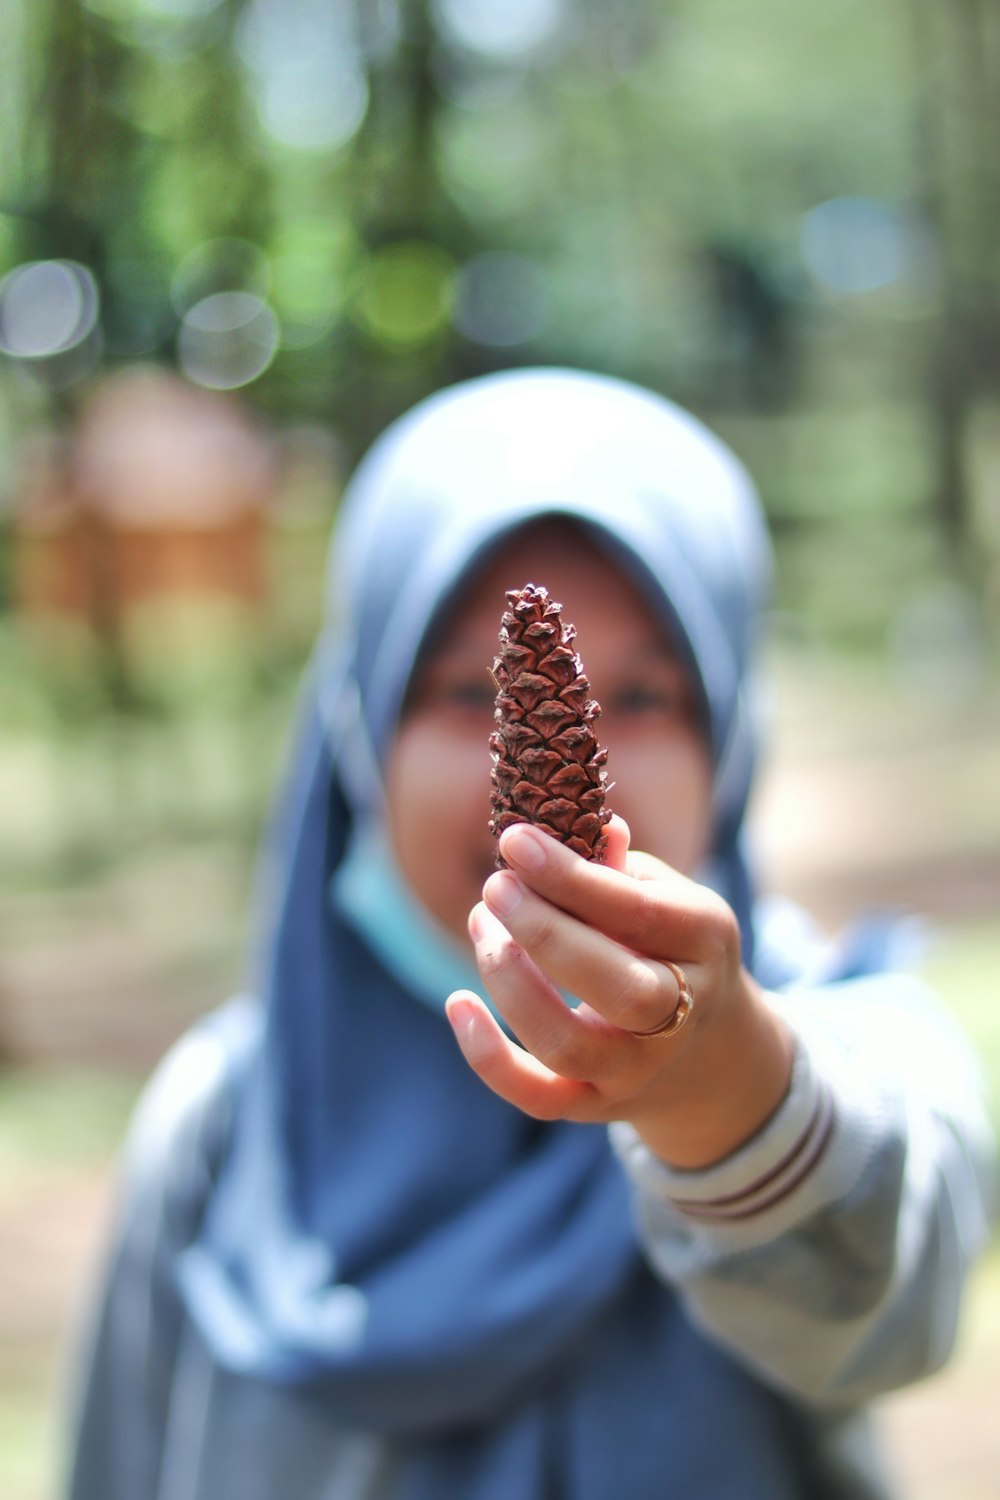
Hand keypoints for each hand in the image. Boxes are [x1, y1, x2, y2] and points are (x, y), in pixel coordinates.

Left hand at [445, 817, 792, 1168]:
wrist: (710, 1052)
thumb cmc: (670, 946)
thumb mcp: (667, 895)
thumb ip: (618, 867)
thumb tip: (577, 825)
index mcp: (704, 942)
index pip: (637, 912)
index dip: (570, 877)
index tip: (515, 842)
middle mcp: (679, 1015)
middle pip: (615, 987)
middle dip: (544, 933)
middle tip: (495, 887)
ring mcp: (637, 1069)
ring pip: (567, 1045)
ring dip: (510, 983)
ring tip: (481, 924)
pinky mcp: (595, 1104)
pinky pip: (538, 1097)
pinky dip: (489, 1058)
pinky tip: (458, 1003)